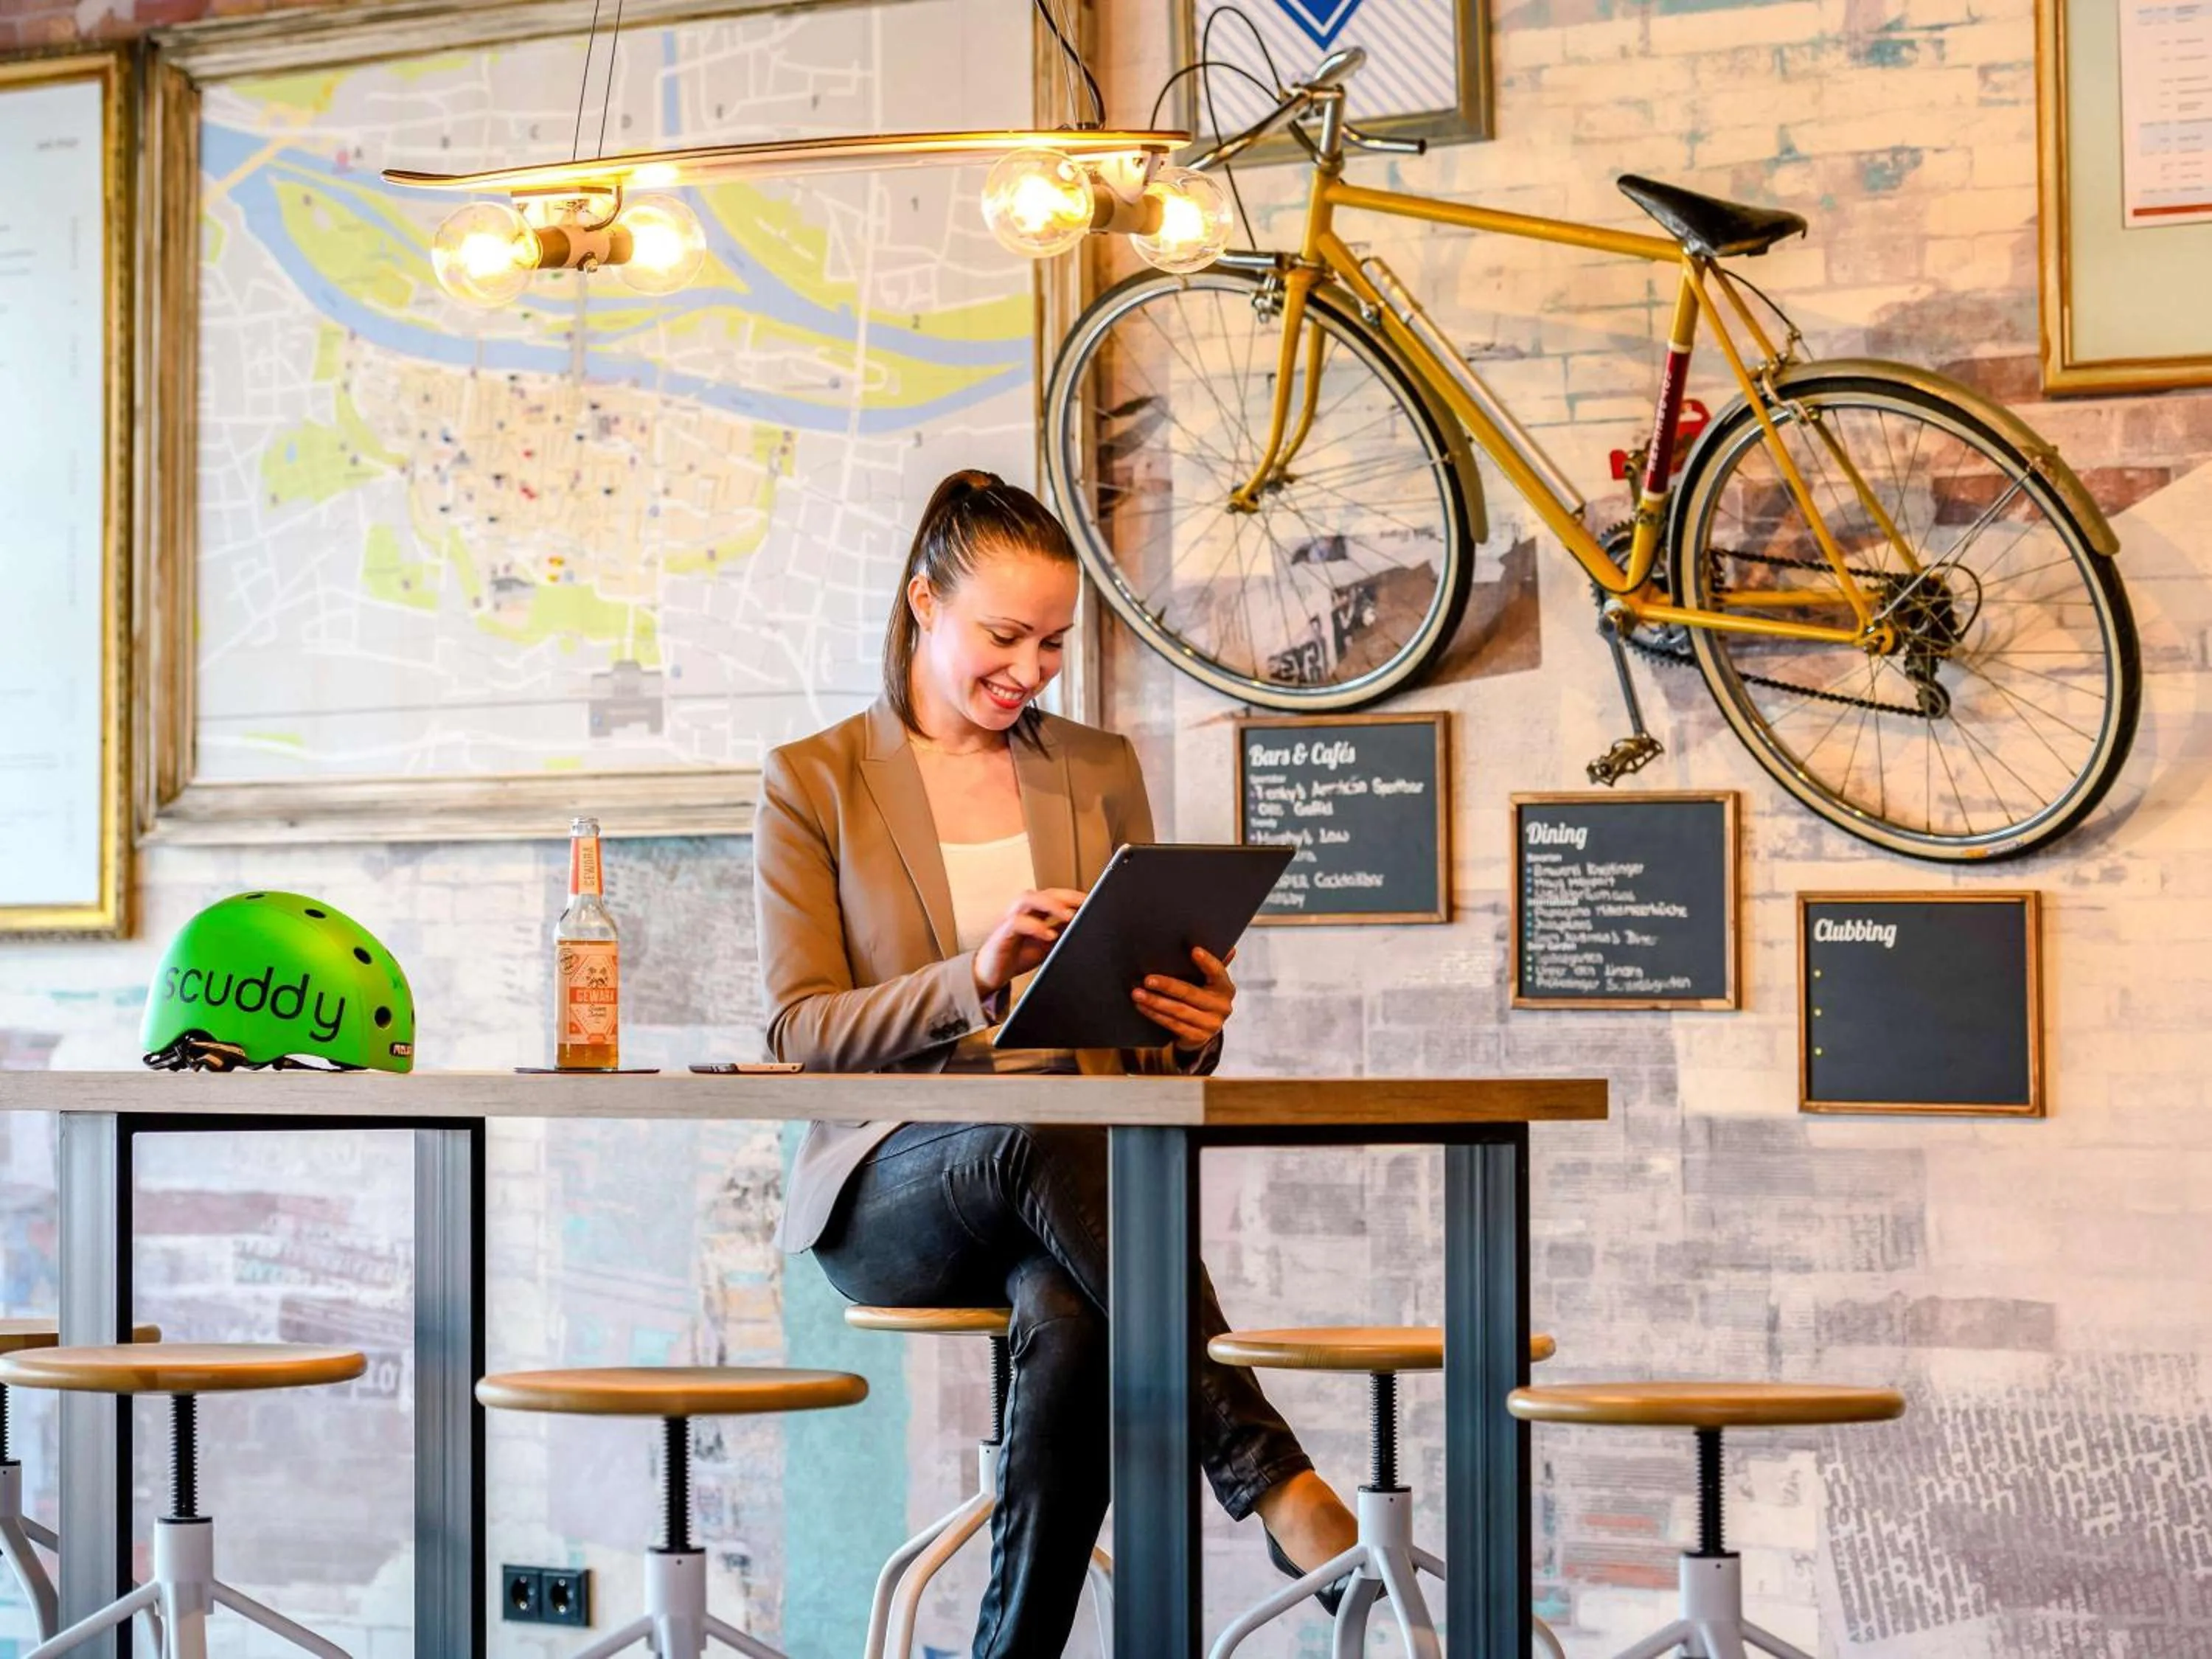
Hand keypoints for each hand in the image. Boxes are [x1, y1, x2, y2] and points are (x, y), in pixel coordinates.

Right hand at [974, 887, 1088, 999]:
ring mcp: (1009, 920)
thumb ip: (1063, 933)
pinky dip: (1034, 926)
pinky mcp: (1000, 934)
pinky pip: (1016, 923)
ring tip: (1068, 915)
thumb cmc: (1018, 956)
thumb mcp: (1047, 945)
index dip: (1073, 895)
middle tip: (1085, 904)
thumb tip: (1085, 925)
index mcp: (1033, 912)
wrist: (991, 974)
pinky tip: (1048, 934)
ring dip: (1049, 904)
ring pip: (1026, 899)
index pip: (1054, 895)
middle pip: (1042, 892)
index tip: (1092, 900)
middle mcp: (1021, 912)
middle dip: (1065, 896)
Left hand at [1133, 946, 1236, 1051]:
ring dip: (1155, 1002)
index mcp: (1225, 988)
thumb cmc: (1200, 996)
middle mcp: (1222, 1007)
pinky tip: (1142, 1007)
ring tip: (1137, 994)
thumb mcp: (1207, 982)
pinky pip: (1173, 1025)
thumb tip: (1224, 946)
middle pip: (1191, 993)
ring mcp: (1211, 1024)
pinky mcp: (1198, 1038)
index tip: (1194, 950)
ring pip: (1179, 1011)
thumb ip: (1209, 966)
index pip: (1218, 972)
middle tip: (1147, 979)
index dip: (1207, 962)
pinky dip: (1156, 1015)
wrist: (1201, 1030)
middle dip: (1167, 986)